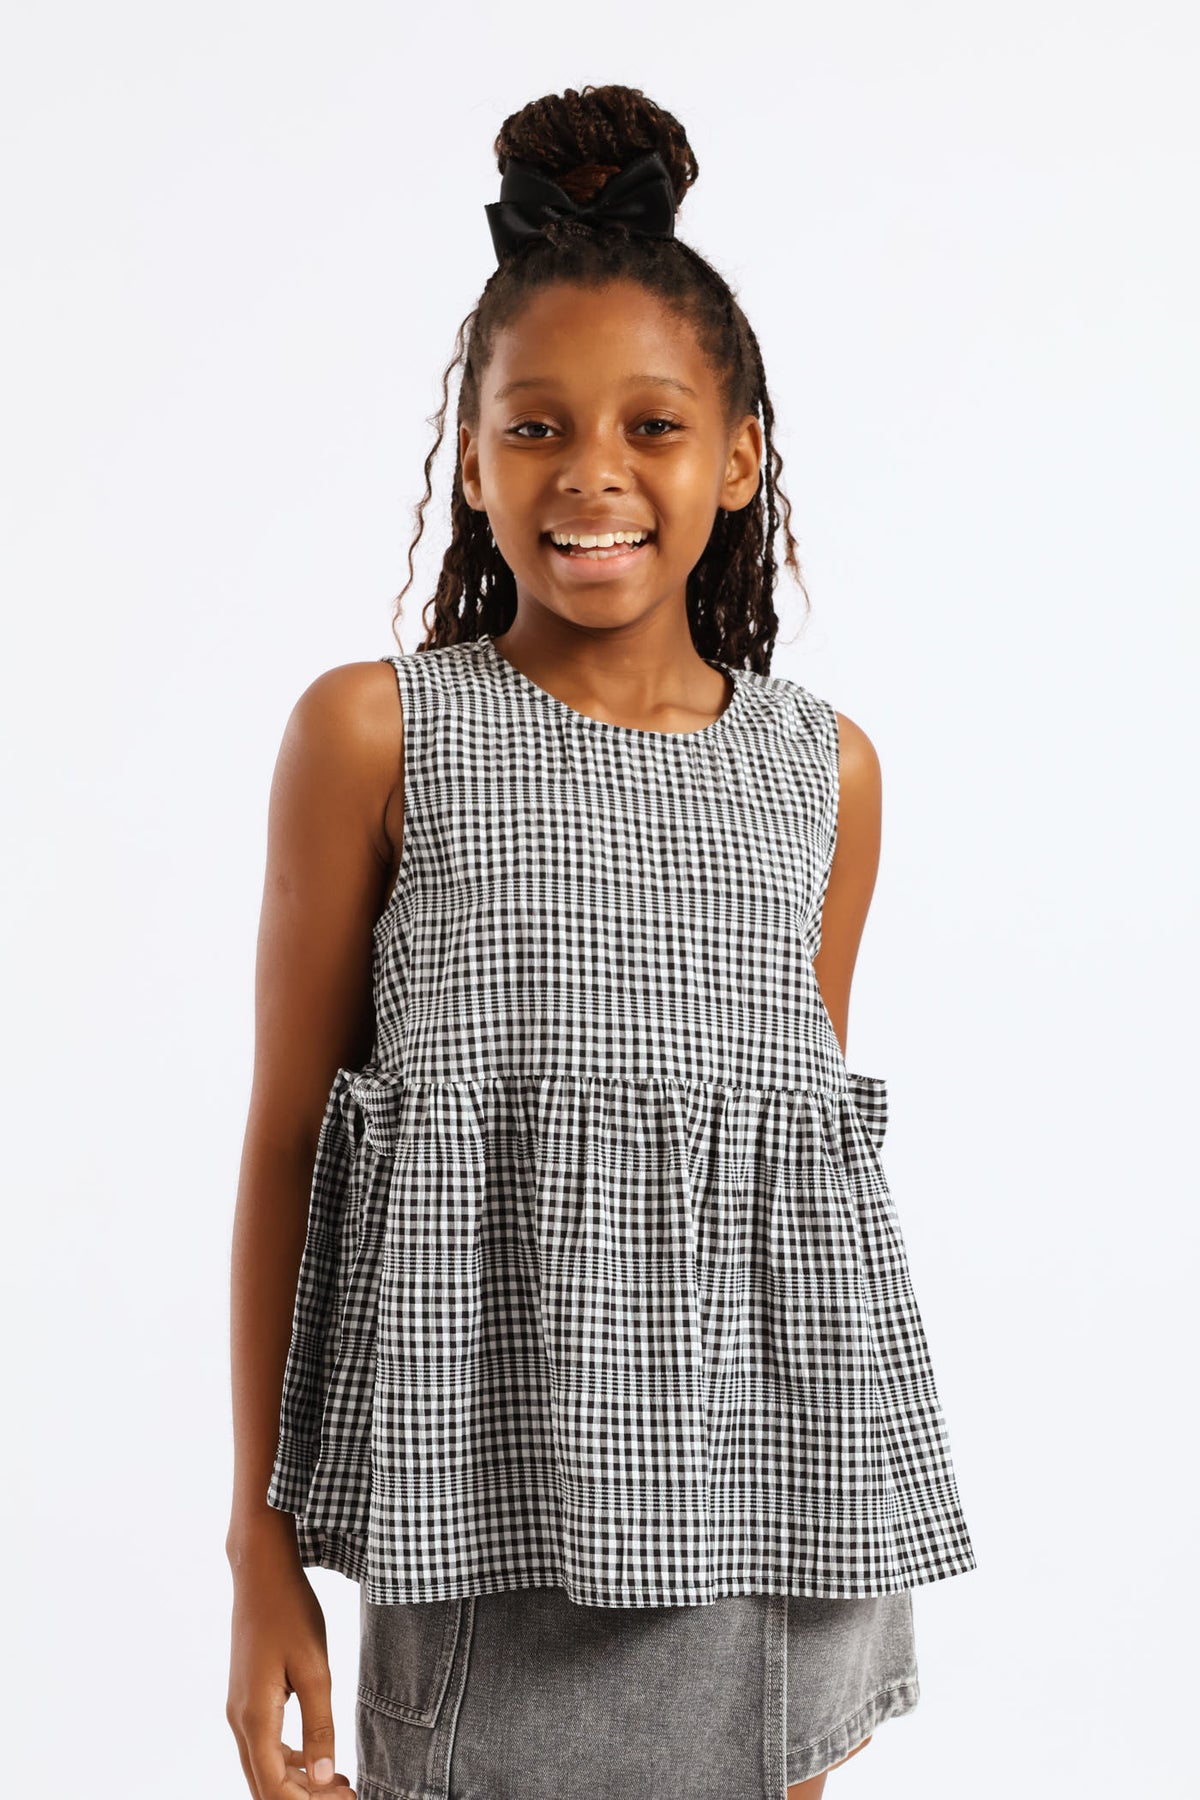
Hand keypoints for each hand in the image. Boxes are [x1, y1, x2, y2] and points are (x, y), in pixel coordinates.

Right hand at [226, 1528, 355, 1797]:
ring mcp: (240, 1709)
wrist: (261, 1572)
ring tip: (341, 1783)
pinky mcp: (247, 1697)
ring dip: (298, 1782)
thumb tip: (325, 1779)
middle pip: (264, 1784)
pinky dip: (288, 1761)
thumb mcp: (314, 1668)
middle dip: (304, 1798)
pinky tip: (316, 1759)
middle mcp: (240, 1720)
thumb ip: (319, 1726)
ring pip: (262, 1767)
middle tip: (348, 1796)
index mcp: (255, 1717)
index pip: (273, 1786)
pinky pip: (263, 1745)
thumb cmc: (290, 1612)